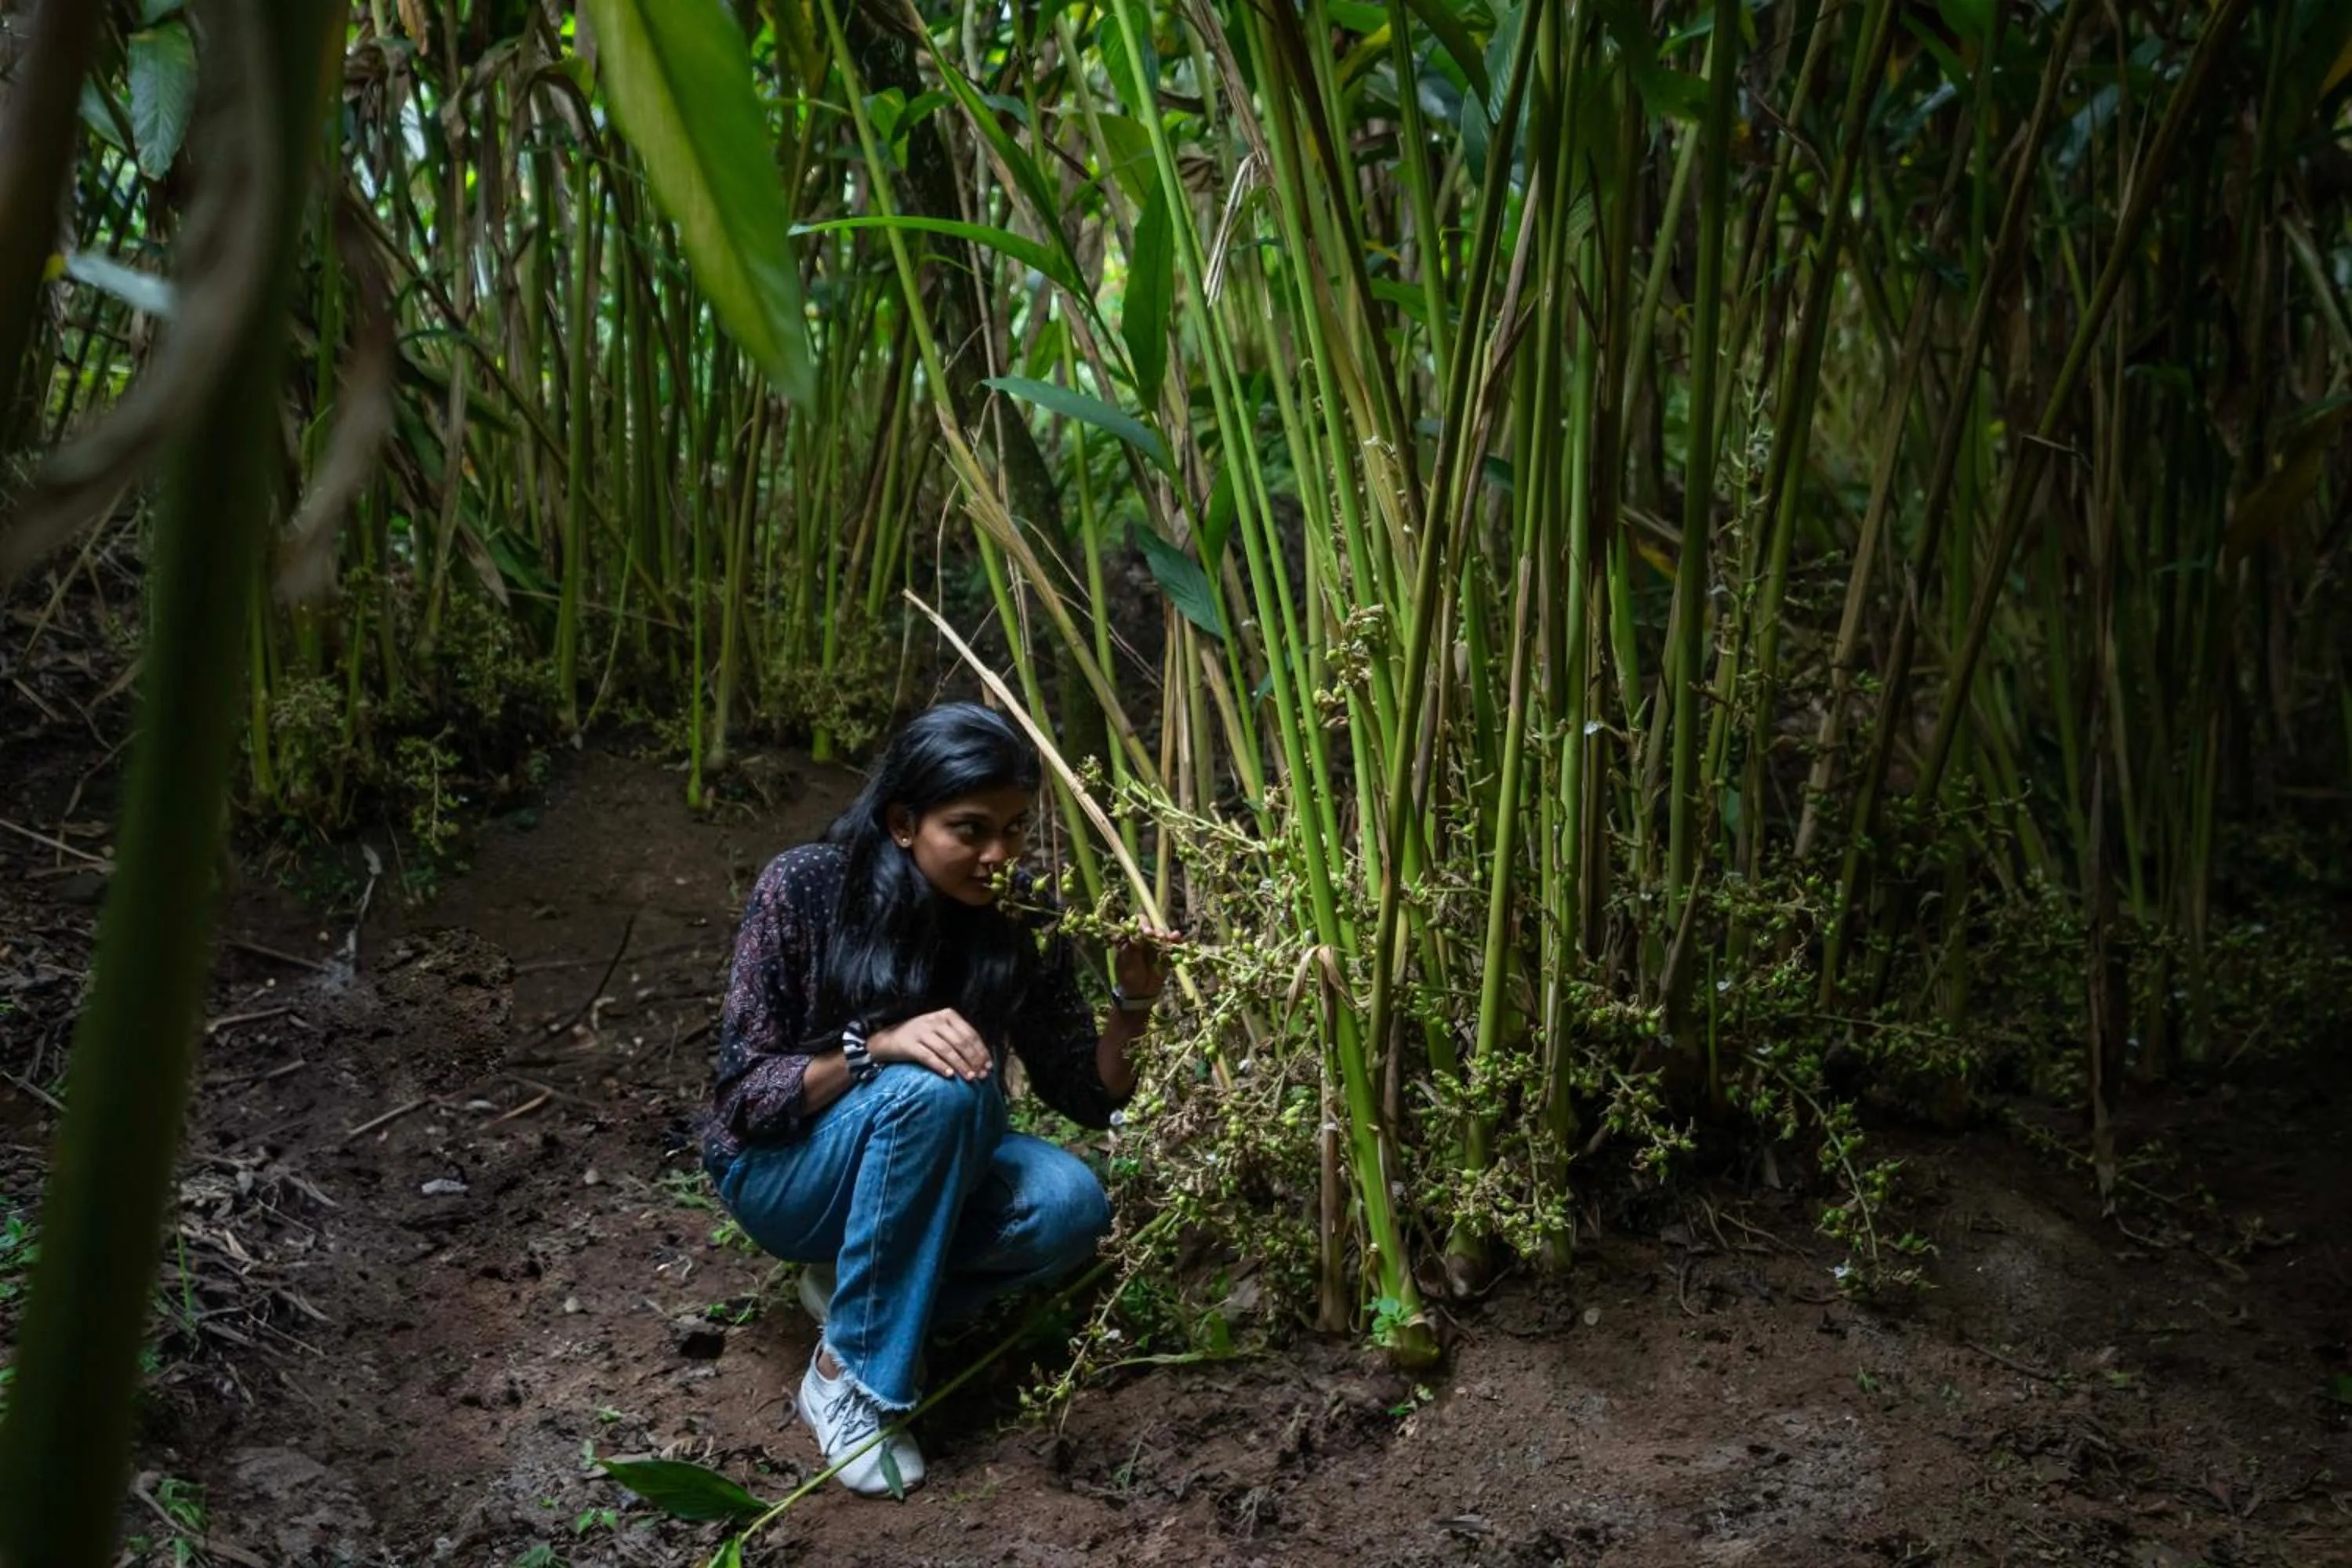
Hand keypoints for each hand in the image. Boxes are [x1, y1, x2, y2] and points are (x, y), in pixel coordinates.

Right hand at [869, 1008, 991, 1080]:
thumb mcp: (941, 1030)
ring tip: (969, 1077)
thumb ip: (959, 1039)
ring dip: (960, 1065)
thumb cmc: (922, 1037)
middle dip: (973, 1060)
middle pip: (960, 1042)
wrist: (889, 1039)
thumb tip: (982, 1060)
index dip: (981, 1051)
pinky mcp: (910, 1045)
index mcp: (947, 1015)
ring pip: (947, 1050)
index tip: (988, 1066)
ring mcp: (922, 1032)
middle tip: (981, 1075)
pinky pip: (929, 1057)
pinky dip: (940, 1066)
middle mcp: (935, 1020)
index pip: (970, 1033)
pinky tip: (949, 1075)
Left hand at [1112, 926, 1182, 1005]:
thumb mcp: (1127, 964)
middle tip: (1155, 936)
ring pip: (1161, 934)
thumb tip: (1135, 935)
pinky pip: (1171, 944)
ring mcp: (1155, 946)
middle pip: (1150, 926)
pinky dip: (1175, 940)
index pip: (1134, 925)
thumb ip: (1131, 949)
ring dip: (1164, 933)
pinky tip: (1177, 937)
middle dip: (1153, 929)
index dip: (1140, 925)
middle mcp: (1143, 940)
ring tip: (1167, 938)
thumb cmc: (1129, 977)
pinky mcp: (1165, 953)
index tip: (1145, 932)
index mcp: (1130, 940)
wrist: (1140, 993)